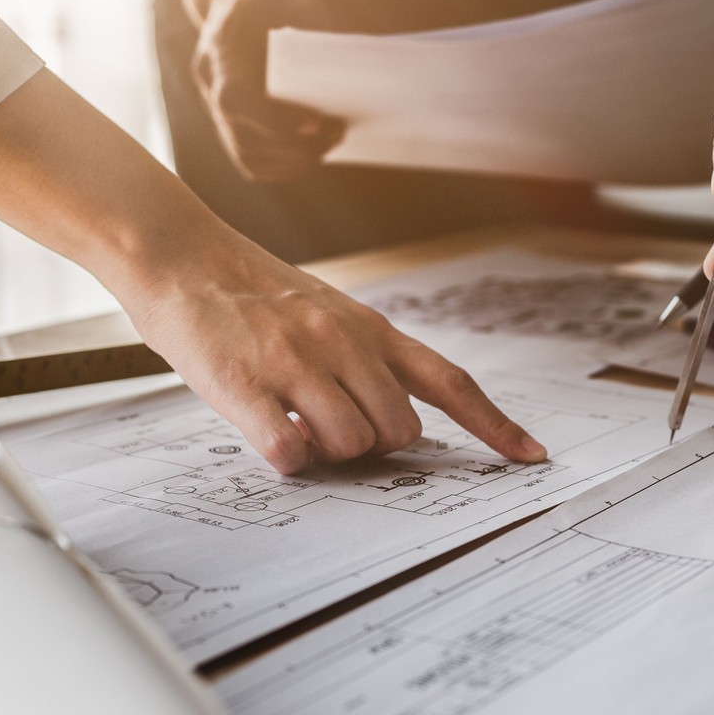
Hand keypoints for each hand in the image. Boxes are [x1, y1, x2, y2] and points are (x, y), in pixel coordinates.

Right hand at [114, 221, 547, 474]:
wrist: (181, 256)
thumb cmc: (252, 293)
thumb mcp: (328, 312)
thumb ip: (366, 359)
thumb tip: (392, 421)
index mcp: (371, 329)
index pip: (450, 382)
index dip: (494, 424)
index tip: (532, 456)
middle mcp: (345, 344)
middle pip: (403, 431)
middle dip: (375, 445)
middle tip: (330, 423)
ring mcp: (297, 364)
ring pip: (354, 446)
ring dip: (329, 453)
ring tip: (294, 420)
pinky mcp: (247, 386)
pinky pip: (291, 453)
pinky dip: (287, 459)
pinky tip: (269, 433)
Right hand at [190, 0, 346, 182]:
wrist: (234, 2)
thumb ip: (306, 24)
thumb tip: (344, 66)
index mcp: (220, 56)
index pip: (236, 100)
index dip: (273, 120)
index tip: (315, 122)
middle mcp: (212, 90)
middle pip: (244, 139)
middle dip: (295, 147)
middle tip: (337, 132)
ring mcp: (218, 112)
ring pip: (248, 157)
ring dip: (293, 161)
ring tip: (332, 141)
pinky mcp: (234, 125)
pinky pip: (253, 160)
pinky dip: (285, 167)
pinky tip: (315, 152)